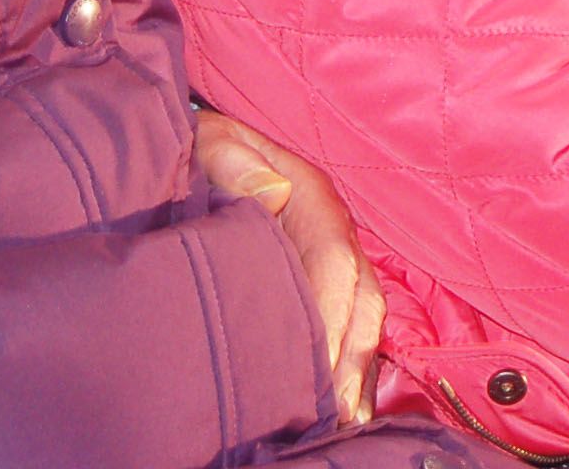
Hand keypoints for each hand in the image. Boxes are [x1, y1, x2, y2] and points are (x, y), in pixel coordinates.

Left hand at [193, 110, 385, 422]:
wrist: (206, 154)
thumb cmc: (207, 152)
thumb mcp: (212, 144)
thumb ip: (233, 162)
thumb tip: (273, 195)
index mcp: (314, 202)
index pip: (336, 263)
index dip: (332, 314)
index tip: (319, 363)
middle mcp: (333, 239)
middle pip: (362, 303)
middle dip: (354, 360)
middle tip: (337, 415)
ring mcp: (331, 267)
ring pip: (361, 324)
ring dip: (357, 373)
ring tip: (345, 425)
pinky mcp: (320, 289)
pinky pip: (347, 331)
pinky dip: (349, 370)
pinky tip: (339, 412)